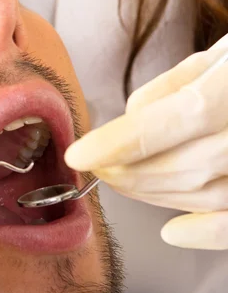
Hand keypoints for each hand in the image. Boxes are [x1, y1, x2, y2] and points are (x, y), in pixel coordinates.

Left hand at [65, 44, 227, 250]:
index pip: (174, 120)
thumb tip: (129, 123)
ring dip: (150, 193)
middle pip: (182, 166)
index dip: (120, 143)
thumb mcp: (211, 60)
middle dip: (126, 173)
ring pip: (202, 194)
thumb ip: (169, 89)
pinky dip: (205, 233)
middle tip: (94, 166)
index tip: (79, 155)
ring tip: (120, 180)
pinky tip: (171, 232)